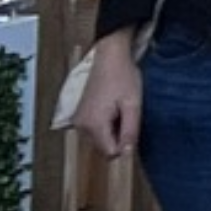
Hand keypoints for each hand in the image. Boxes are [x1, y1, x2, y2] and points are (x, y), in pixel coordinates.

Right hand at [78, 34, 142, 157]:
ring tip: (120, 110)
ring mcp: (78, 121)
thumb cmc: (123, 77)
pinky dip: (106, 125)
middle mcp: (80, 126)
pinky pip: (94, 130)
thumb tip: (126, 154)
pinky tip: (113, 108)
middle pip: (104, 147)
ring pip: (100, 139)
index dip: (125, 144)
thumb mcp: (133, 104)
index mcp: (93, 125)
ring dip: (112, 131)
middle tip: (127, 115)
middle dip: (118, 138)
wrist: (110, 56)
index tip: (133, 128)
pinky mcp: (79, 115)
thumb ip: (129, 131)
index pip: (110, 152)